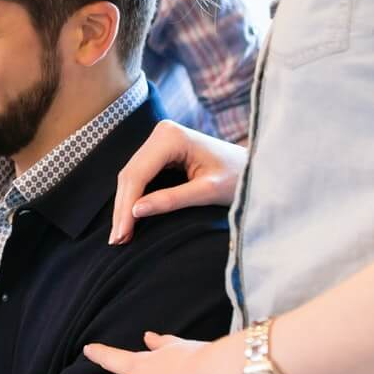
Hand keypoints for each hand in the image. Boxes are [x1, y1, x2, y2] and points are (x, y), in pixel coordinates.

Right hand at [109, 120, 247, 243]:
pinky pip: (140, 176)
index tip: (122, 235)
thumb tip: (136, 211)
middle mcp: (161, 133)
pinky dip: (134, 198)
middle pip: (130, 175)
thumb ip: (172, 200)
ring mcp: (160, 140)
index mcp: (171, 137)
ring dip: (125, 205)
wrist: (256, 166)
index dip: (127, 206)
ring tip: (121, 235)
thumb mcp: (208, 192)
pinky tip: (130, 219)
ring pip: (131, 176)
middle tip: (117, 240)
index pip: (138, 174)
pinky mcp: (161, 151)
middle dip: (123, 208)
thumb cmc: (240, 177)